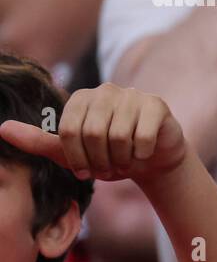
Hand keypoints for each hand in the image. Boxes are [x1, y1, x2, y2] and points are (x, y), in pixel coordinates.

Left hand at [0, 84, 187, 183]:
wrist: (151, 159)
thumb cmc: (109, 155)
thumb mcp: (70, 153)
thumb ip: (37, 141)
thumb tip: (2, 129)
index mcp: (81, 98)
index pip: (69, 130)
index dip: (77, 158)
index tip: (85, 171)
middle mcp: (106, 90)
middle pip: (93, 133)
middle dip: (100, 160)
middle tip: (108, 169)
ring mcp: (133, 95)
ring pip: (119, 136)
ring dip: (121, 159)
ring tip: (125, 162)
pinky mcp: (156, 105)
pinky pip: (143, 136)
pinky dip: (141, 154)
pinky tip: (143, 154)